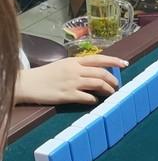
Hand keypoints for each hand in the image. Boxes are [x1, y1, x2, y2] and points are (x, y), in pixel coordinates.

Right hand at [14, 55, 128, 105]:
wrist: (28, 84)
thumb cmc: (46, 75)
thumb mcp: (63, 65)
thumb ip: (79, 67)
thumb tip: (96, 72)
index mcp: (74, 61)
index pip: (99, 58)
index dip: (114, 61)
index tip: (125, 64)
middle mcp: (75, 70)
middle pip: (102, 73)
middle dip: (113, 80)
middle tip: (117, 86)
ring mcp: (72, 82)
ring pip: (98, 84)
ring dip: (108, 90)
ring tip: (111, 93)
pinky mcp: (68, 95)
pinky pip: (88, 97)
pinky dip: (95, 100)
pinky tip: (95, 101)